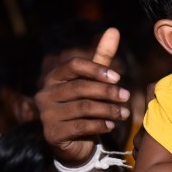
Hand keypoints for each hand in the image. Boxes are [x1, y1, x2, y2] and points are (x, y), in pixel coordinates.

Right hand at [35, 28, 130, 164]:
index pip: (73, 65)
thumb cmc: (84, 105)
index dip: (95, 69)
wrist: (74, 142)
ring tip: (124, 113)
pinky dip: (99, 125)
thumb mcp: (93, 80)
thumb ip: (102, 57)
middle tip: (126, 96)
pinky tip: (111, 124)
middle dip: (107, 92)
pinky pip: (80, 126)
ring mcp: (46, 115)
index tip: (117, 77)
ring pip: (82, 108)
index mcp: (54, 77)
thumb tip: (114, 30)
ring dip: (108, 110)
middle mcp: (45, 94)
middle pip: (80, 88)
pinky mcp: (52, 133)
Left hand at [148, 82, 171, 171]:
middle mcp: (143, 135)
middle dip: (162, 104)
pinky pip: (146, 143)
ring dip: (158, 122)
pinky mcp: (143, 163)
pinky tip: (170, 140)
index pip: (150, 92)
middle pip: (149, 110)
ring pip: (146, 127)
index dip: (160, 84)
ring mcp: (141, 151)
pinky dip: (155, 138)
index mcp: (155, 126)